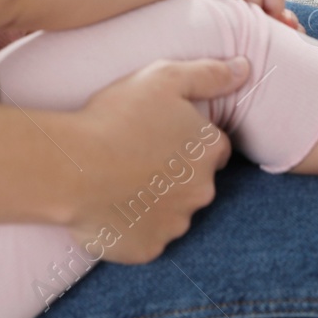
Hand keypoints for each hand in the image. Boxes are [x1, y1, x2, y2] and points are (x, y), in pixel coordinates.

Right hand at [61, 58, 242, 262]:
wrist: (73, 168)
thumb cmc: (117, 118)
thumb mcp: (163, 78)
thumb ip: (208, 74)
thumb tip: (244, 68)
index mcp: (208, 151)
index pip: (212, 149)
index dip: (187, 141)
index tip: (160, 135)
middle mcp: (201, 192)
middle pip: (194, 183)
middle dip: (173, 173)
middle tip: (135, 156)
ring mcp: (174, 225)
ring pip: (171, 212)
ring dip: (154, 201)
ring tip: (119, 181)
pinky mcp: (147, 249)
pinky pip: (144, 238)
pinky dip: (132, 227)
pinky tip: (110, 208)